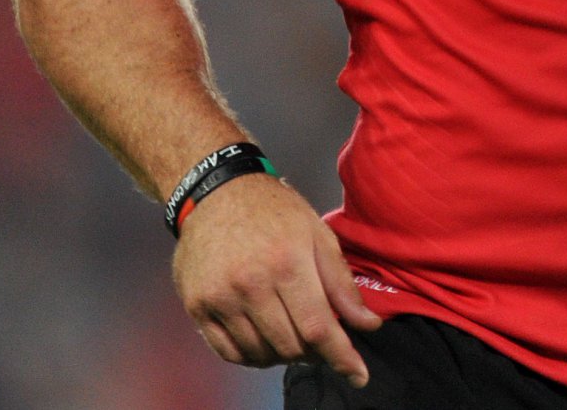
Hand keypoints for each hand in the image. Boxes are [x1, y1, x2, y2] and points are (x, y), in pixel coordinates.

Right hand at [171, 172, 382, 379]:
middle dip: (313, 350)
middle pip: (291, 345)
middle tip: (319, 336)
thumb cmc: (274, 210)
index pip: (319, 327)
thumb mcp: (317, 233)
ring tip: (290, 329)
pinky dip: (253, 355)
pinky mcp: (198, 307)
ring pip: (261, 354)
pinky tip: (264, 338)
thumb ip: (341, 283)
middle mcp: (251, 283)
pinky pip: (230, 352)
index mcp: (287, 261)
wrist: (216, 190)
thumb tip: (369, 324)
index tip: (359, 375)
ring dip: (283, 353)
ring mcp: (221, 297)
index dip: (341, 357)